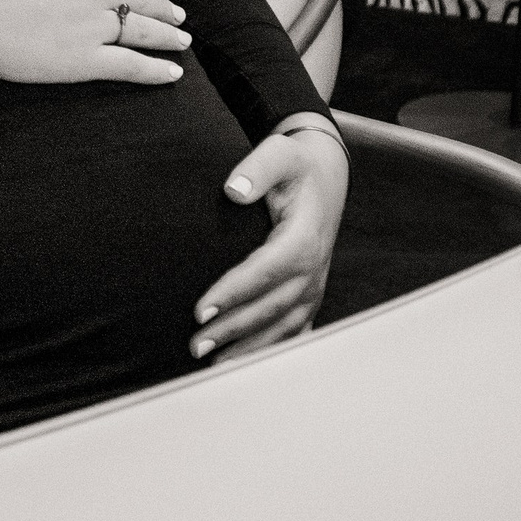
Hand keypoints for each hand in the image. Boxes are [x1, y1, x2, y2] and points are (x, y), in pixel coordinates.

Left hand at [190, 117, 347, 365]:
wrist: (326, 174)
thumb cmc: (296, 165)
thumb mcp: (279, 154)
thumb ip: (257, 168)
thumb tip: (232, 189)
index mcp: (304, 238)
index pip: (265, 271)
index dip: (233, 293)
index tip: (199, 310)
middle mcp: (313, 269)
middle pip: (270, 307)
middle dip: (233, 330)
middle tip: (195, 345)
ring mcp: (314, 285)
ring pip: (283, 327)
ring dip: (249, 347)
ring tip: (213, 363)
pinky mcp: (310, 294)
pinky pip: (295, 330)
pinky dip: (272, 350)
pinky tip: (247, 366)